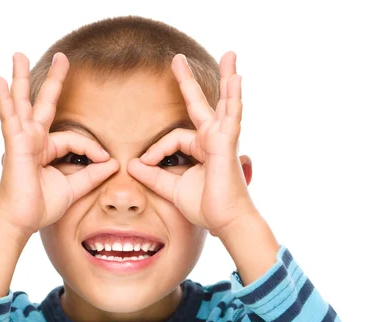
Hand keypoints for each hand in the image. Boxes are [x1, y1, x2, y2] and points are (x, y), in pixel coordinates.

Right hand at [0, 52, 118, 237]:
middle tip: (61, 57)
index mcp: (46, 150)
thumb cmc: (40, 206)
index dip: (92, 148)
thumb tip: (113, 164)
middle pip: (44, 104)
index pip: (74, 139)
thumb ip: (91, 175)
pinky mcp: (14, 145)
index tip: (105, 160)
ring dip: (21, 79)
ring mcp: (22, 140)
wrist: (21, 221)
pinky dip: (4, 101)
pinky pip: (9, 119)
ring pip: (23, 103)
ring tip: (18, 55)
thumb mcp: (73, 188)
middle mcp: (33, 140)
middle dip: (53, 81)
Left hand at [126, 51, 256, 235]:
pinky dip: (234, 98)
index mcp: (200, 148)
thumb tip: (131, 165)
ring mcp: (222, 139)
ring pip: (223, 103)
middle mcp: (212, 139)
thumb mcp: (172, 189)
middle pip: (199, 105)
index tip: (144, 164)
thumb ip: (153, 176)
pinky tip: (236, 78)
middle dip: (188, 82)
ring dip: (226, 78)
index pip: (172, 138)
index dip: (155, 150)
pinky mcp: (227, 143)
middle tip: (178, 59)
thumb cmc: (204, 206)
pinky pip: (232, 116)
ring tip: (230, 54)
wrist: (224, 220)